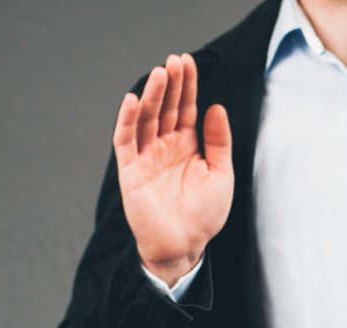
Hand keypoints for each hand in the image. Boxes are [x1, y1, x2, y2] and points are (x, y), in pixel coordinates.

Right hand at [113, 54, 233, 284]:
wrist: (184, 247)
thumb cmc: (204, 216)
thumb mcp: (221, 174)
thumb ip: (218, 141)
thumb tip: (216, 107)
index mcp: (186, 146)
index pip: (184, 108)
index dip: (187, 85)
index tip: (188, 62)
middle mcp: (164, 147)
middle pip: (164, 108)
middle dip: (170, 84)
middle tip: (174, 61)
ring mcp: (146, 157)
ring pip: (145, 119)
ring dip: (151, 96)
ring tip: (159, 74)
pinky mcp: (130, 172)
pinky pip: (125, 141)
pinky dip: (127, 121)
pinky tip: (132, 100)